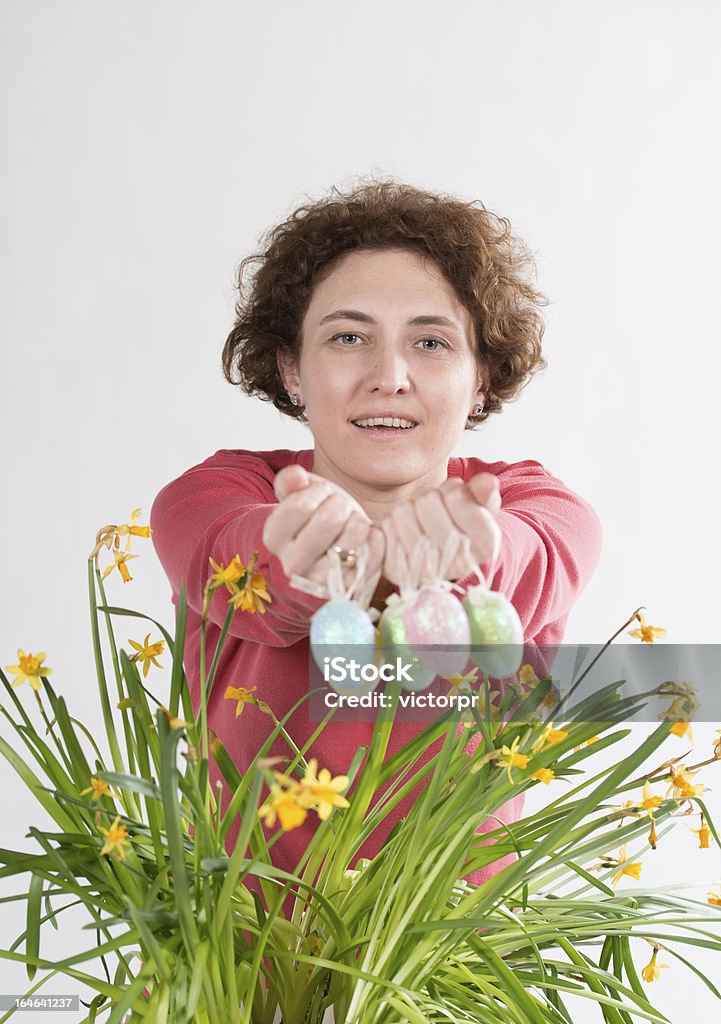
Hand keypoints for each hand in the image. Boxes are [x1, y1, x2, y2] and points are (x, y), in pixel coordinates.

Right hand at [263, 465, 384, 590]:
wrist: (326, 557)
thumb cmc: (312, 519)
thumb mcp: (298, 496)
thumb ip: (291, 482)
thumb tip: (295, 474)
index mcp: (273, 538)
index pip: (300, 505)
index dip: (318, 492)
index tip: (321, 495)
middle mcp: (293, 565)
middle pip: (329, 519)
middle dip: (341, 504)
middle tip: (340, 508)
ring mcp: (322, 579)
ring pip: (355, 533)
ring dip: (358, 519)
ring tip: (351, 523)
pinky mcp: (350, 586)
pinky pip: (375, 548)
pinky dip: (375, 535)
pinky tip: (365, 537)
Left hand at [379, 473, 500, 585]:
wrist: (439, 552)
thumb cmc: (461, 523)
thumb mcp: (478, 505)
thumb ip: (483, 492)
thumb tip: (486, 483)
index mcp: (485, 546)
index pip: (457, 496)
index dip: (453, 489)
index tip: (454, 497)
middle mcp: (457, 564)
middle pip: (427, 502)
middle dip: (430, 497)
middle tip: (434, 509)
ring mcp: (425, 571)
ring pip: (403, 512)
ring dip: (409, 509)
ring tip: (419, 521)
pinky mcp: (397, 573)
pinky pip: (384, 531)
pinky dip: (390, 525)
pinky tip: (402, 533)